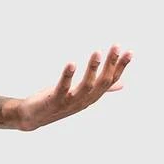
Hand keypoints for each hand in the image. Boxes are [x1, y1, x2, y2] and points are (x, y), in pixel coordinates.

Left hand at [14, 45, 131, 130]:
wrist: (33, 117)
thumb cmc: (58, 102)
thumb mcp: (82, 94)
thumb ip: (100, 88)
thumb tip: (122, 84)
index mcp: (91, 97)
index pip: (110, 81)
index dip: (120, 67)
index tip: (130, 52)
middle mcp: (84, 100)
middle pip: (102, 82)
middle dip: (110, 64)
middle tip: (116, 46)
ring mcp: (70, 102)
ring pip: (86, 86)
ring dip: (92, 69)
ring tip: (97, 52)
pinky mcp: (54, 102)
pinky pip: (62, 88)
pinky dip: (67, 76)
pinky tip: (71, 63)